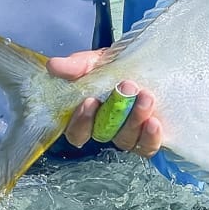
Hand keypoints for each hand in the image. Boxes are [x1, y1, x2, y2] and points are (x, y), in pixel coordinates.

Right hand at [47, 48, 161, 156]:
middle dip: (115, 111)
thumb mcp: (95, 62)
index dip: (82, 122)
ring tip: (146, 97)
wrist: (147, 62)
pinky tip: (154, 122)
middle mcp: (106, 129)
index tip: (90, 101)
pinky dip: (151, 137)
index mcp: (87, 115)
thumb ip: (76, 66)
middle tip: (127, 87)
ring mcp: (128, 135)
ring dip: (135, 119)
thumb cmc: (115, 66)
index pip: (76, 132)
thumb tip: (54, 66)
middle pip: (104, 134)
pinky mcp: (149, 137)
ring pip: (126, 140)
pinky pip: (148, 147)